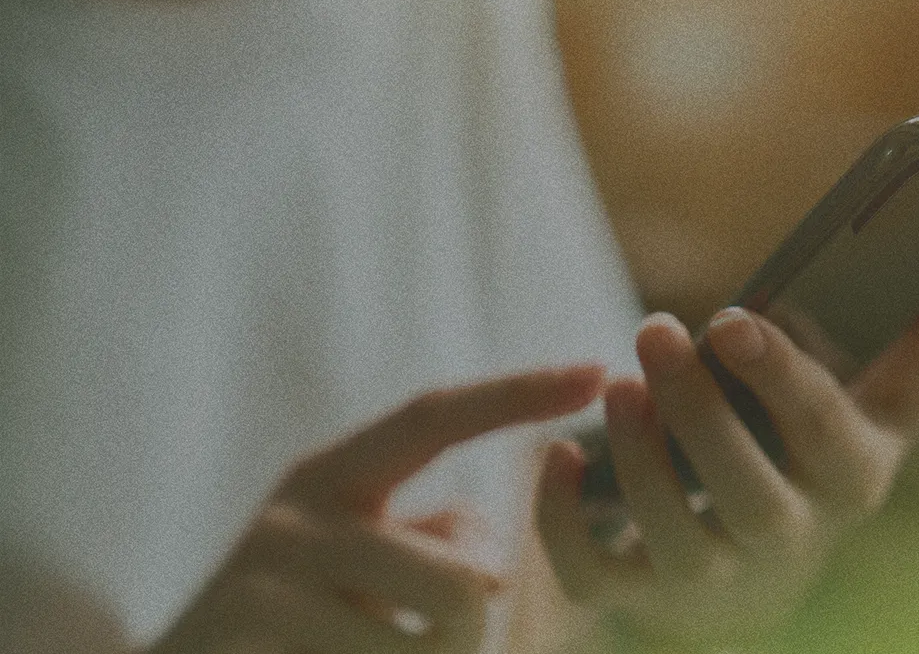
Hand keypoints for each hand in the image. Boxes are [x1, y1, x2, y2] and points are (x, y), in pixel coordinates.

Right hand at [147, 365, 605, 653]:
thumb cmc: (299, 623)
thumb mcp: (369, 565)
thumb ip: (437, 542)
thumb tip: (491, 562)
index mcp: (335, 474)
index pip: (436, 416)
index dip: (518, 394)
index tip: (594, 368)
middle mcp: (299, 511)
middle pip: (463, 581)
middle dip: (477, 634)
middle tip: (434, 647)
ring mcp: (267, 577)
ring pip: (432, 643)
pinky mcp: (247, 628)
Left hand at [537, 260, 918, 649]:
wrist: (763, 575)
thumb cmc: (819, 466)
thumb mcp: (882, 414)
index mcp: (848, 483)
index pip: (821, 431)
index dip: (779, 376)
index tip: (732, 316)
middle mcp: (785, 541)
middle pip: (748, 493)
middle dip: (700, 412)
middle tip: (654, 330)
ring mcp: (712, 578)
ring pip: (674, 533)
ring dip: (639, 457)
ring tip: (616, 383)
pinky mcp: (641, 595)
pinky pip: (595, 575)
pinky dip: (563, 523)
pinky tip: (557, 454)